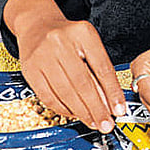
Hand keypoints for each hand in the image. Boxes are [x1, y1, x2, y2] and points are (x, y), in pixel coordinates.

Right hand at [5, 0, 125, 132]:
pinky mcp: (30, 70)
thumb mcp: (88, 43)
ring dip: (81, 112)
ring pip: (65, 92)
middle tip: (106, 124)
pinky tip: (74, 114)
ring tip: (93, 122)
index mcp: (83, 33)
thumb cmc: (68, 36)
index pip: (102, 67)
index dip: (112, 91)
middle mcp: (61, 42)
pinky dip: (63, 109)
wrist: (37, 26)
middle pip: (83, 83)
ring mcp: (43, 56)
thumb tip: (110, 101)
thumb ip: (99, 68)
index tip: (119, 109)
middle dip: (97, 108)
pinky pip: (48, 96)